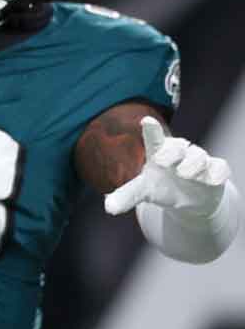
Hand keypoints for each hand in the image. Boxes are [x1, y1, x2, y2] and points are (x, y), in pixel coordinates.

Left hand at [105, 117, 230, 219]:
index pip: (154, 139)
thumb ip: (127, 196)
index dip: (151, 130)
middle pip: (178, 145)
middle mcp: (180, 153)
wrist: (191, 198)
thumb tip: (108, 207)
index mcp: (159, 153)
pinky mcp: (216, 170)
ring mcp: (199, 160)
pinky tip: (210, 179)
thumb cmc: (163, 187)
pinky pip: (220, 167)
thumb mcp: (144, 191)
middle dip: (172, 151)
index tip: (146, 120)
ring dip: (192, 164)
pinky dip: (215, 173)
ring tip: (184, 174)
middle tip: (162, 161)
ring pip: (198, 156)